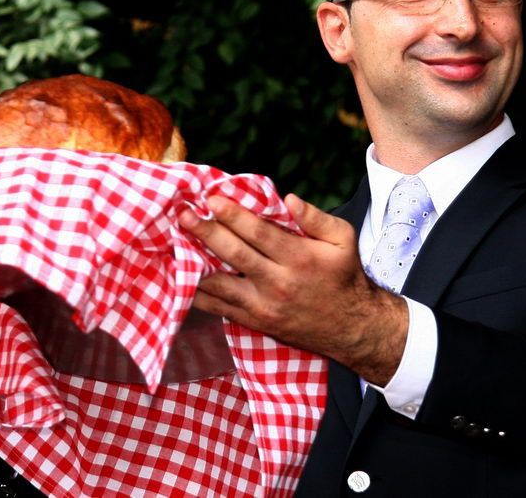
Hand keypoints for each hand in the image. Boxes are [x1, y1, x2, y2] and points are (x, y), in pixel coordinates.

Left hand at [177, 193, 407, 384]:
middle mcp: (278, 283)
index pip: (258, 233)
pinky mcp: (255, 322)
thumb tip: (289, 199)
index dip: (232, 215)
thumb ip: (316, 218)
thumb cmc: (344, 275)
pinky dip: (198, 293)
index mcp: (299, 258)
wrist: (351, 327)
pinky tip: (181, 277)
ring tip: (175, 242)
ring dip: (194, 262)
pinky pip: (220, 308)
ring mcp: (263, 306)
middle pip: (234, 254)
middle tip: (183, 214)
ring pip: (221, 283)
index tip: (211, 199)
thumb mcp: (343, 239)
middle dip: (205, 232)